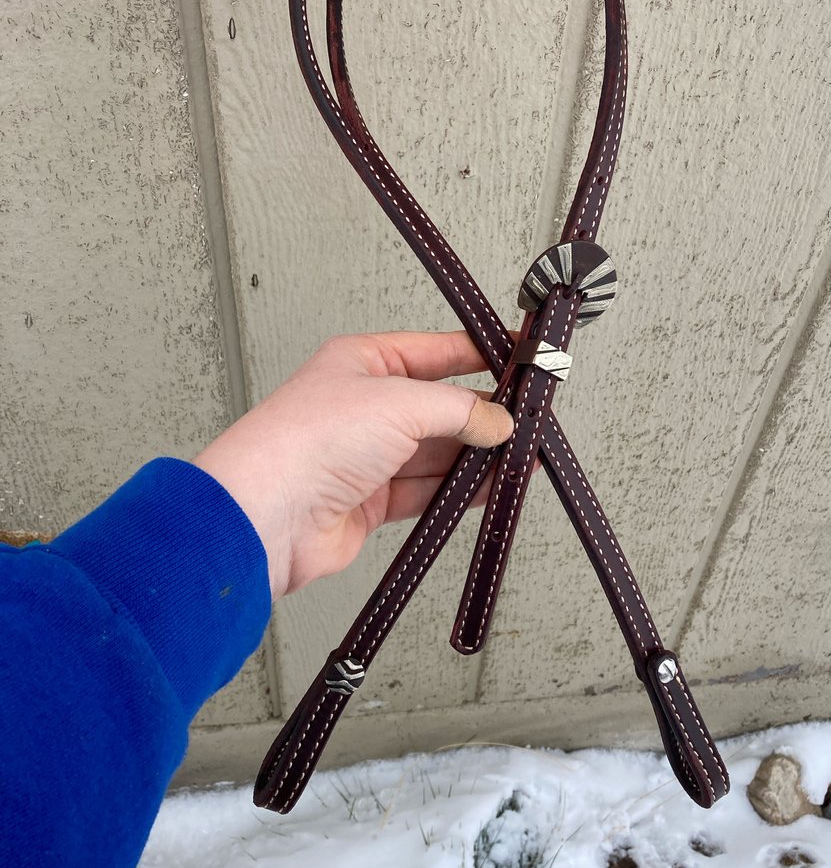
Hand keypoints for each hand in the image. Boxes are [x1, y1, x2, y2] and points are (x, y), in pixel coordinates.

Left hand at [194, 331, 512, 598]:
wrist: (266, 515)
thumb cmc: (306, 443)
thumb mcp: (399, 404)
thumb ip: (457, 410)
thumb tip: (496, 420)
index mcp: (362, 364)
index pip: (433, 352)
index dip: (478, 354)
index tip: (519, 360)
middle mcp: (363, 407)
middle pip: (438, 406)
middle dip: (482, 415)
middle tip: (526, 420)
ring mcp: (366, 456)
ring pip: (436, 452)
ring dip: (477, 457)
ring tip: (520, 458)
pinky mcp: (369, 501)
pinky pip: (426, 492)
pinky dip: (458, 491)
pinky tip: (489, 488)